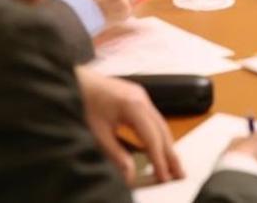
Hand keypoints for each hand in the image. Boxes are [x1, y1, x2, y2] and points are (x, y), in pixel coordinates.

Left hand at [74, 68, 183, 184]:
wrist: (76, 80)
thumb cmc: (83, 101)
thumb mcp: (98, 132)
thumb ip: (116, 153)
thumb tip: (130, 172)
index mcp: (133, 105)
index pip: (152, 137)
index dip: (159, 159)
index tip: (164, 175)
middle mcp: (141, 98)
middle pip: (162, 130)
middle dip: (171, 153)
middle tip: (179, 172)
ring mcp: (141, 96)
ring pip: (160, 123)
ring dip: (166, 144)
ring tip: (173, 163)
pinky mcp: (138, 97)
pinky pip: (154, 118)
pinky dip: (158, 134)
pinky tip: (159, 146)